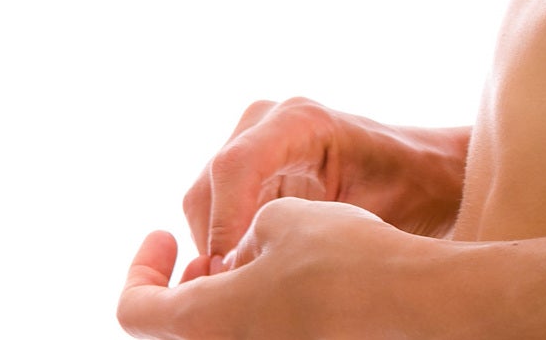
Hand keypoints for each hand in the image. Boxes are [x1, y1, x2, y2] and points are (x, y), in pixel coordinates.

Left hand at [117, 198, 416, 337]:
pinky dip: (255, 311)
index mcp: (202, 321)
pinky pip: (255, 334)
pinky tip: (292, 278)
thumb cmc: (343, 258)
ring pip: (217, 330)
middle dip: (187, 282)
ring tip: (261, 255)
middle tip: (214, 250)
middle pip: (175, 325)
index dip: (141, 269)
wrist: (411, 302)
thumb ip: (243, 231)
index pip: (135, 309)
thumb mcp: (282, 217)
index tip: (162, 238)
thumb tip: (239, 257)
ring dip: (223, 296)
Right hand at [180, 96, 463, 274]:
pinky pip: (213, 211)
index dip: (223, 223)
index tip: (229, 273)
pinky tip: (252, 270)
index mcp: (303, 121)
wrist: (423, 174)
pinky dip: (221, 245)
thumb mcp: (371, 212)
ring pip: (201, 203)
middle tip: (239, 290)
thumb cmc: (408, 189)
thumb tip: (254, 274)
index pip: (235, 165)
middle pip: (207, 187)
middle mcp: (270, 120)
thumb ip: (313, 235)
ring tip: (251, 283)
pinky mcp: (247, 168)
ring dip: (215, 247)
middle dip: (214, 244)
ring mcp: (253, 140)